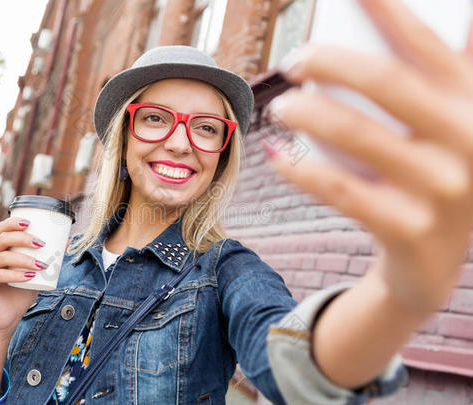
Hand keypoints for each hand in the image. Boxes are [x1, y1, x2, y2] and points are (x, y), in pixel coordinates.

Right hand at [0, 217, 46, 335]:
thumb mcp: (36, 272)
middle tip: (41, 243)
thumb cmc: (21, 292)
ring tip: (41, 265)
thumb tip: (67, 241)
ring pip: (3, 256)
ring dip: (24, 259)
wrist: (8, 317)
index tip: (30, 222)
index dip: (14, 222)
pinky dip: (15, 275)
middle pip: (3, 239)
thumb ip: (47, 257)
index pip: (2, 229)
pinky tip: (29, 277)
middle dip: (23, 238)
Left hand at [263, 0, 472, 313]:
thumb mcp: (449, 126)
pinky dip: (299, 168)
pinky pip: (338, 190)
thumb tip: (426, 21)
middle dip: (328, 60)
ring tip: (280, 107)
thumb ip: (441, 80)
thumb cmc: (431, 177)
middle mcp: (469, 142)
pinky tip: (276, 154)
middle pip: (384, 81)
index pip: (425, 44)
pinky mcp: (407, 230)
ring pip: (353, 134)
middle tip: (293, 60)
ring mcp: (442, 191)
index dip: (385, 10)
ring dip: (304, 112)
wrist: (432, 264)